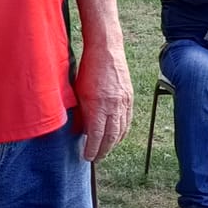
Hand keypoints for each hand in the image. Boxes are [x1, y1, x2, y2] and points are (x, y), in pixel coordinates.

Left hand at [75, 42, 133, 161]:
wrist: (106, 49)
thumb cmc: (88, 67)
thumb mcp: (78, 91)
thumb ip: (80, 112)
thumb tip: (80, 130)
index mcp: (98, 104)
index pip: (96, 135)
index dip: (92, 149)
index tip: (87, 157)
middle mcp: (113, 105)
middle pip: (110, 136)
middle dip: (103, 150)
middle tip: (95, 158)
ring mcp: (124, 102)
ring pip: (121, 130)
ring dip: (113, 144)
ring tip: (105, 150)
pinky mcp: (129, 97)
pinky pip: (127, 120)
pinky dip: (122, 131)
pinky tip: (117, 137)